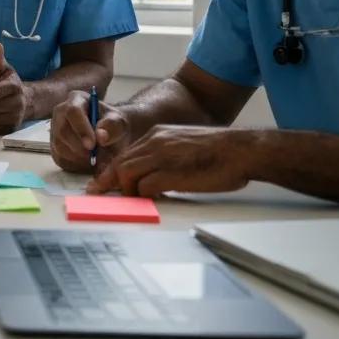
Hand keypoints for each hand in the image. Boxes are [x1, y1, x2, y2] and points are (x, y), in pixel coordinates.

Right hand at [51, 90, 130, 173]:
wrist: (110, 136)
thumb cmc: (113, 125)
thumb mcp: (119, 122)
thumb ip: (112, 126)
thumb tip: (100, 136)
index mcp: (76, 99)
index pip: (72, 111)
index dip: (81, 129)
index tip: (92, 145)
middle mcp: (61, 112)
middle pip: (62, 131)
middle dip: (80, 147)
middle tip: (97, 156)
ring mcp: (55, 129)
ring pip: (59, 146)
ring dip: (79, 157)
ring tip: (96, 158)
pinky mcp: (54, 145)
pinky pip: (59, 158)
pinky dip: (75, 164)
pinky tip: (87, 161)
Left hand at [87, 126, 256, 196]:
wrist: (241, 149)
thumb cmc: (219, 153)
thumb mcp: (184, 147)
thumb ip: (166, 158)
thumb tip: (153, 180)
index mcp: (158, 135)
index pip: (126, 154)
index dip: (112, 170)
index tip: (101, 182)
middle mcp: (155, 141)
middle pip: (121, 163)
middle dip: (106, 181)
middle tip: (96, 194)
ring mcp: (162, 155)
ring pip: (127, 173)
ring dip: (125, 191)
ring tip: (128, 202)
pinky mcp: (172, 171)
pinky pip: (146, 185)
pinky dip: (143, 196)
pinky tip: (149, 203)